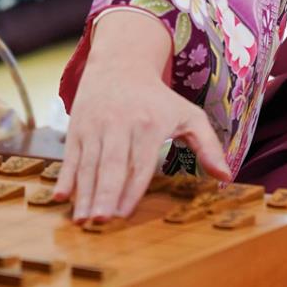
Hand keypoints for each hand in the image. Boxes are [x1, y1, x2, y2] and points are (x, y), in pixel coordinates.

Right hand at [54, 13, 231, 221]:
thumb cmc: (159, 99)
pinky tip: (60, 197)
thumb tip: (226, 177)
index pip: (140, 163)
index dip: (131, 189)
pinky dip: (65, 176)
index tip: (123, 214)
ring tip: (81, 220)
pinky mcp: (77, 127)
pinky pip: (70, 156)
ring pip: (89, 164)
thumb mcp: (188, 115)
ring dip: (84, 193)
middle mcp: (121, 125)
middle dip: (105, 193)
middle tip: (99, 221)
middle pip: (112, 165)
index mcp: (150, 125)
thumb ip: (208, 145)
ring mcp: (96, 126)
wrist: (121, 65)